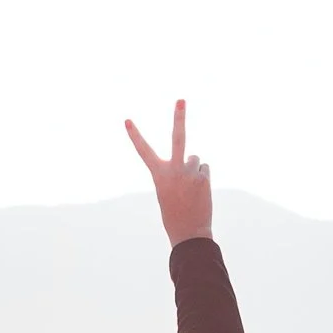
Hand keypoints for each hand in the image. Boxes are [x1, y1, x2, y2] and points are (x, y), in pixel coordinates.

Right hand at [126, 99, 211, 245]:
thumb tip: (195, 160)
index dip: (135, 135)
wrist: (189, 232)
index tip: (127, 120)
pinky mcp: (203, 177)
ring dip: (195, 170)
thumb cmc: (175, 213)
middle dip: (179, 117)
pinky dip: (203, 178)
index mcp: (158, 174)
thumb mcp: (168, 190)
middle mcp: (173, 169)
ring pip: (196, 160)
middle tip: (181, 100)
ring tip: (191, 188)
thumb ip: (176, 172)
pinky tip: (199, 192)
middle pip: (177, 138)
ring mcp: (189, 172)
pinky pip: (205, 169)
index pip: (143, 151)